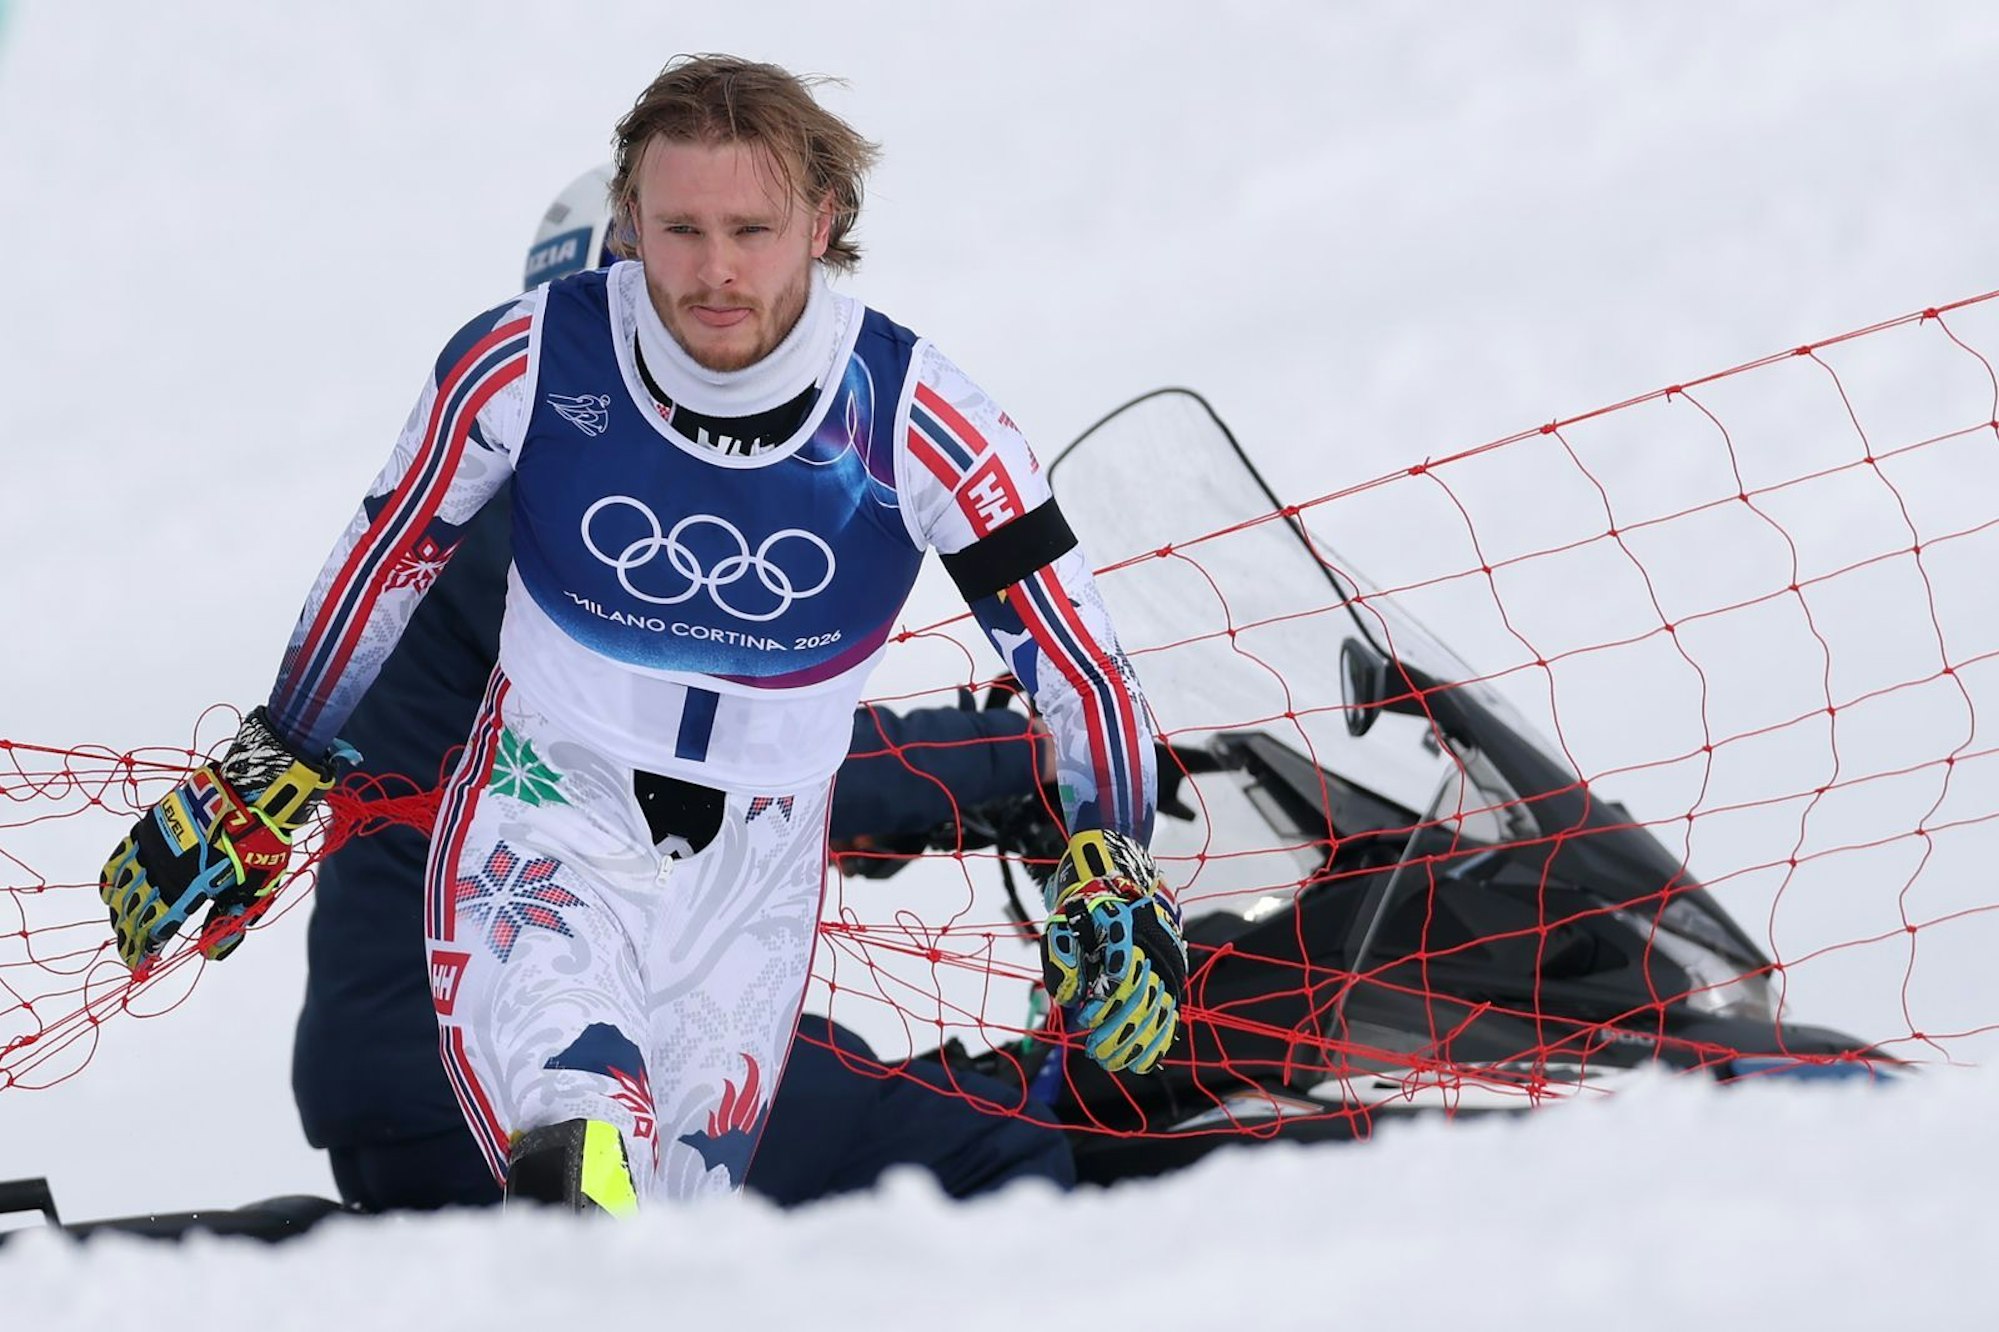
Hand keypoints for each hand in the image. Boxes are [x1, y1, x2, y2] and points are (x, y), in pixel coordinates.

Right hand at [99, 708, 349, 971]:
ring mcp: (153, 846)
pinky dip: (114, 878)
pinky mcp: (149, 825)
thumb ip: (230, 922)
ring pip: (122, 887)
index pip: (156, 929)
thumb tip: (209, 953)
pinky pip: (120, 857)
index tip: (140, 967)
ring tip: (122, 926)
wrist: (255, 790)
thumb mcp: (257, 889)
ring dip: (120, 911)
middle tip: (131, 951)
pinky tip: (113, 891)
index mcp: (189, 888)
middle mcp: (163, 869)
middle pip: (134, 911)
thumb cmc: (261, 842)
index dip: (145, 951)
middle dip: (130, 935)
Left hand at [1040, 829, 1185, 1073]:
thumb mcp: (1062, 919)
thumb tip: (1070, 1000)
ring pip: (1161, 1004)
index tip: (1085, 1019)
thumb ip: (1062, 959)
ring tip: (1123, 1062)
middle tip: (1099, 1053)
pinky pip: (1171, 1001)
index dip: (1103, 1005)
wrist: (1117, 858)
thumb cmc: (1084, 892)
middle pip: (1142, 998)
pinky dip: (1162, 1029)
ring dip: (1142, 1038)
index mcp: (1125, 929)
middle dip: (1120, 1032)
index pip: (1120, 978)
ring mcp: (1165, 952)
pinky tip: (1151, 1054)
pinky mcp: (1171, 960)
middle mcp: (1150, 942)